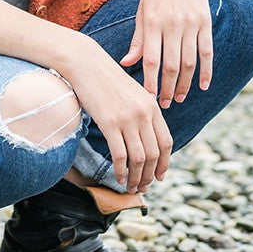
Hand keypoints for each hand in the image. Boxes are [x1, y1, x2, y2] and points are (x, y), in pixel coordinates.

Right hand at [63, 36, 172, 193]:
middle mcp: (144, 114)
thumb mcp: (133, 93)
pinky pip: (120, 155)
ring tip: (130, 187)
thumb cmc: (106, 79)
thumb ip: (143, 112)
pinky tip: (117, 178)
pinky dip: (121, 171)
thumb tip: (145, 137)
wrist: (86, 64)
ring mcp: (128, 118)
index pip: (166, 143)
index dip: (164, 164)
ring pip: (139, 158)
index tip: (158, 177)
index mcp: (152, 106)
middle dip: (149, 175)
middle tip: (142, 187)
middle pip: (154, 154)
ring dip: (136, 177)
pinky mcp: (109, 122)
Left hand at [121, 0, 212, 108]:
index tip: (148, 98)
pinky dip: (206, 71)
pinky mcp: (205, 22)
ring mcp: (191, 24)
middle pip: (172, 65)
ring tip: (180, 98)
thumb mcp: (142, 10)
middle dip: (168, 89)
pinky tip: (202, 85)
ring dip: (186, 84)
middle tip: (165, 104)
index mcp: (153, 22)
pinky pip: (207, 51)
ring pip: (190, 62)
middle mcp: (173, 24)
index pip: (150, 60)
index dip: (150, 82)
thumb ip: (138, 39)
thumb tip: (126, 63)